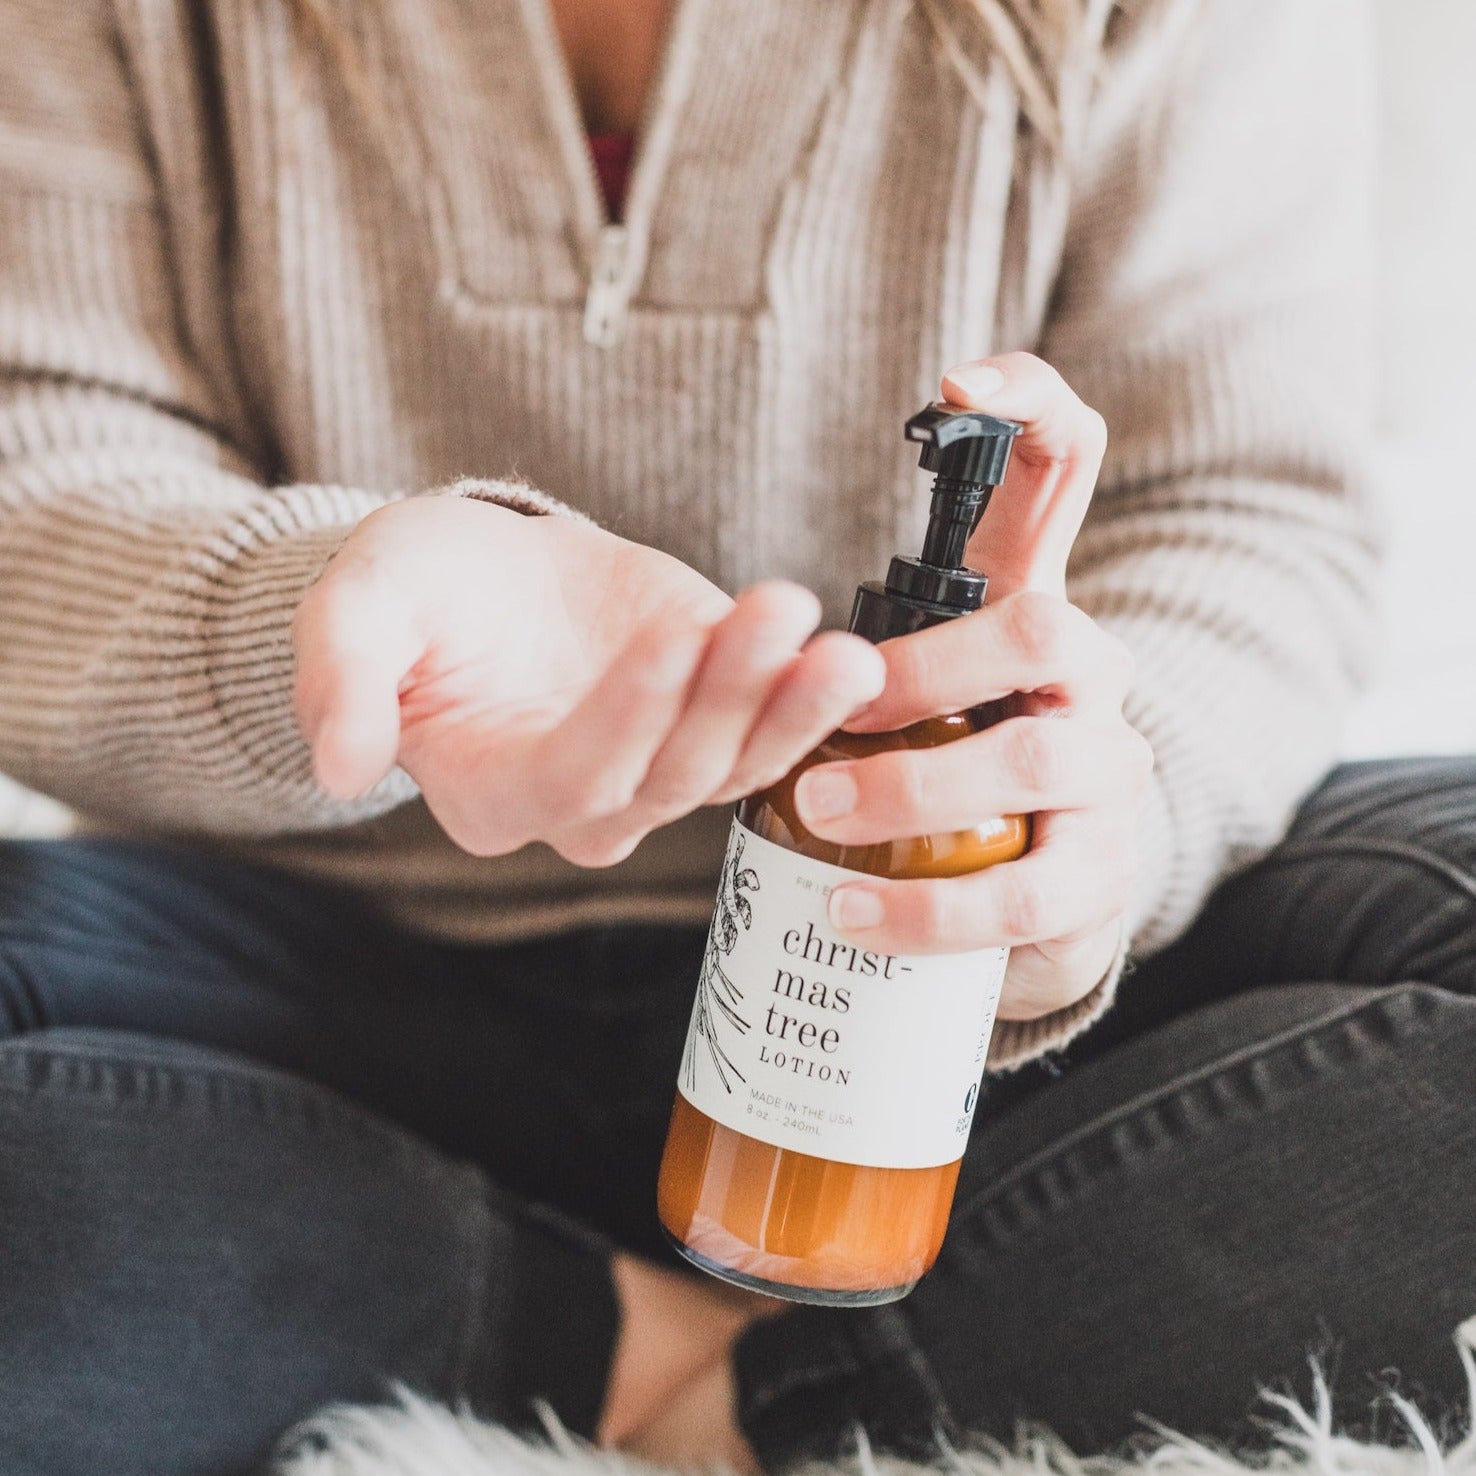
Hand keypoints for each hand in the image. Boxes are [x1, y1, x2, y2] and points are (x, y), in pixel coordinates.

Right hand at [292, 495, 884, 865]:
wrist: (490, 575)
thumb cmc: (420, 592)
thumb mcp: (359, 609)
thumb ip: (343, 682)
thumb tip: (338, 768)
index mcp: (496, 791)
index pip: (573, 773)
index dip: (628, 714)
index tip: (675, 636)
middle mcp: (586, 805)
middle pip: (672, 772)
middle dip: (729, 695)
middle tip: (778, 609)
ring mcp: (659, 769)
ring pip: (735, 762)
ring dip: (792, 708)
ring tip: (840, 648)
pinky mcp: (714, 721)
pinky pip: (773, 731)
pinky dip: (813, 705)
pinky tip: (859, 663)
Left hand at [792, 353, 1153, 1020]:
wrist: (1035, 903)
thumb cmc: (948, 777)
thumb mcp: (904, 696)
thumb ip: (853, 643)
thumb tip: (745, 610)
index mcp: (1034, 610)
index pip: (1067, 474)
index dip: (1032, 410)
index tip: (958, 385)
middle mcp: (1093, 676)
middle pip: (1039, 623)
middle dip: (922, 667)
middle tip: (830, 713)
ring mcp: (1108, 775)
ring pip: (1034, 759)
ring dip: (912, 785)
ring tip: (817, 812)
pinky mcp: (1099, 878)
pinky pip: (1025, 895)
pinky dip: (928, 909)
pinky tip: (853, 912)